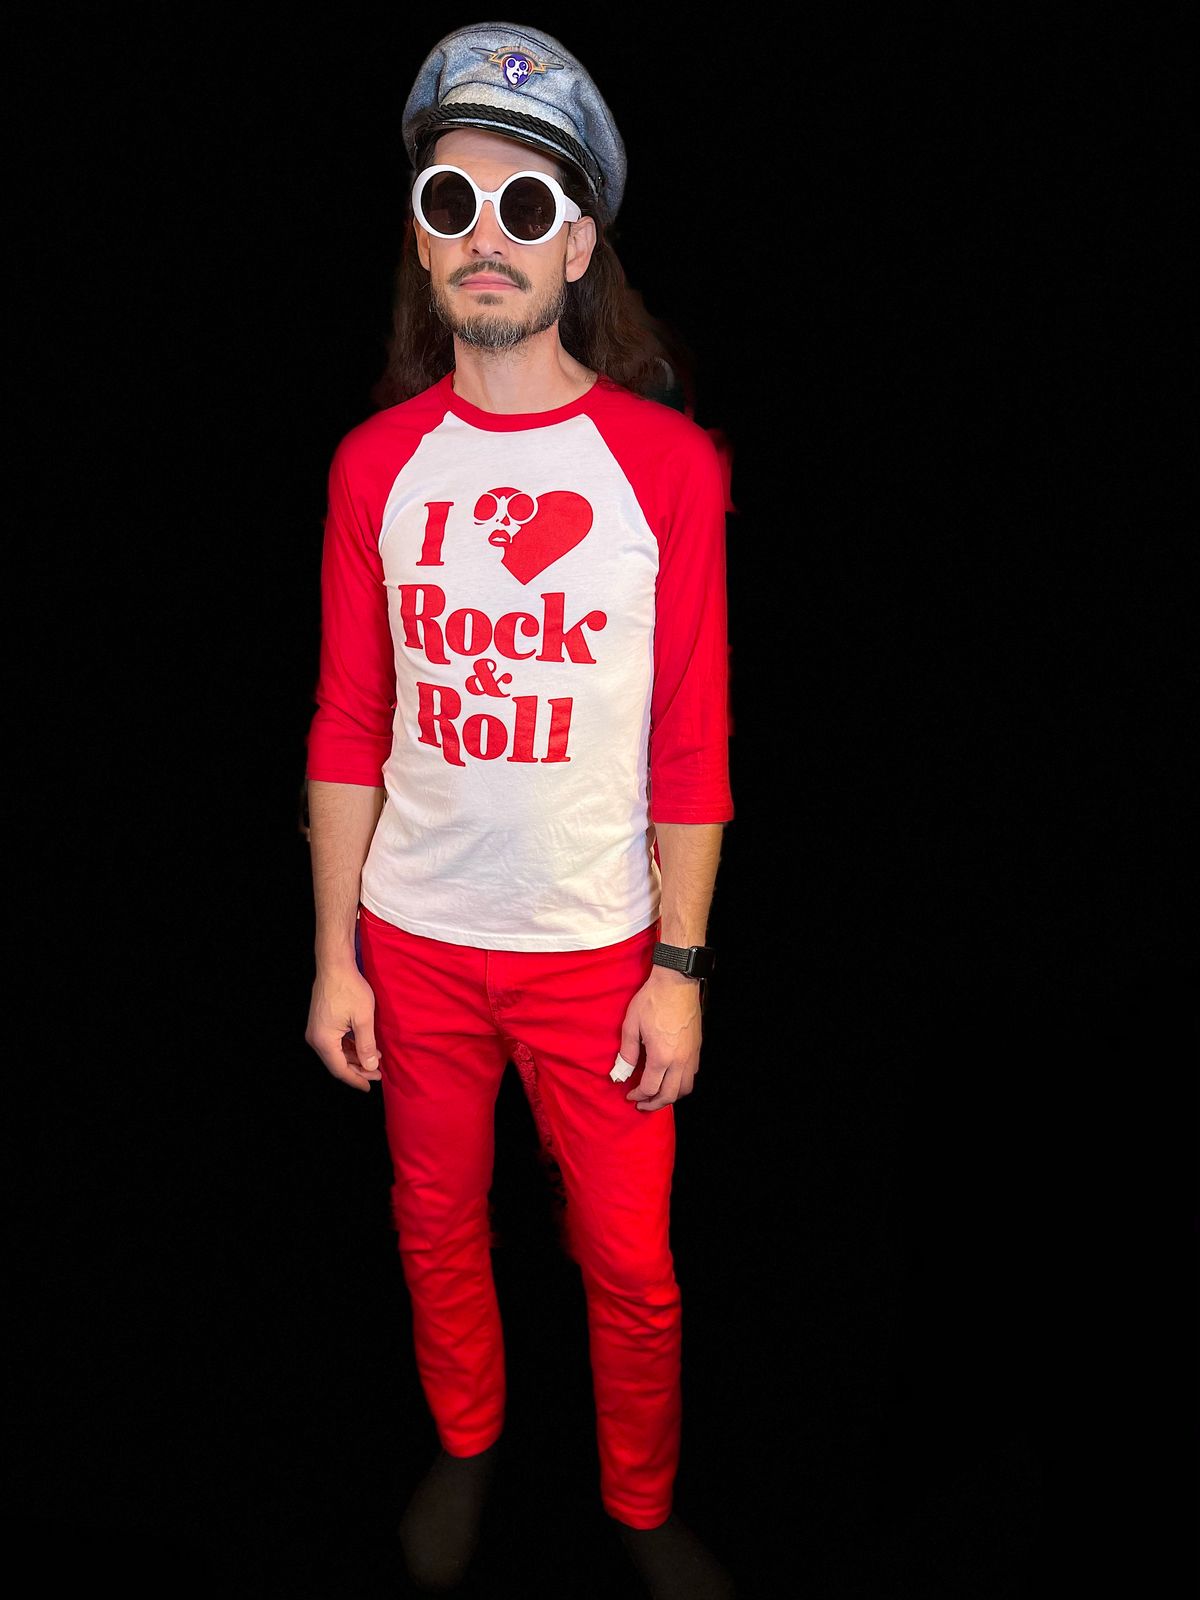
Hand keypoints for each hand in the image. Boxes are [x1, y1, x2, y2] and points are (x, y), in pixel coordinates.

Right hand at [305, 965, 383, 1092]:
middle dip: (358, 1069)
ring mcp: (316, 1030)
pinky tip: (365, 1046)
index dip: (356, 1079)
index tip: (370, 1086)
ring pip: (336, 1052)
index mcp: (323, 1040)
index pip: (340, 1069)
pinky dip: (349, 1046)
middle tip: (377, 1073)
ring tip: (375, 1059)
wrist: (335, 965)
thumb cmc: (349, 989)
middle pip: (337, 1063)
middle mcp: (315, 1038)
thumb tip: (370, 1066)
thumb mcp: (363, 1019)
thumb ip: (366, 1045)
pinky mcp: (321, 1022)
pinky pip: (335, 1041)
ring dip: (355, 1057)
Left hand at [618, 967, 701, 1111]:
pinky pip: (692, 1075)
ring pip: (686, 1088)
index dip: (638, 1096)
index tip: (630, 1094)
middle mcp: (680, 1061)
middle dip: (654, 1104)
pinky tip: (671, 1077)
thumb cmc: (653, 1000)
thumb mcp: (631, 1025)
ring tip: (658, 1094)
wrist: (677, 982)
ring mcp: (691, 1055)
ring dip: (671, 1096)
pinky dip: (682, 1083)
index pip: (650, 1088)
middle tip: (642, 1104)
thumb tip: (621, 1073)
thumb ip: (626, 1053)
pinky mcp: (697, 1048)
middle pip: (670, 1095)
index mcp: (661, 1057)